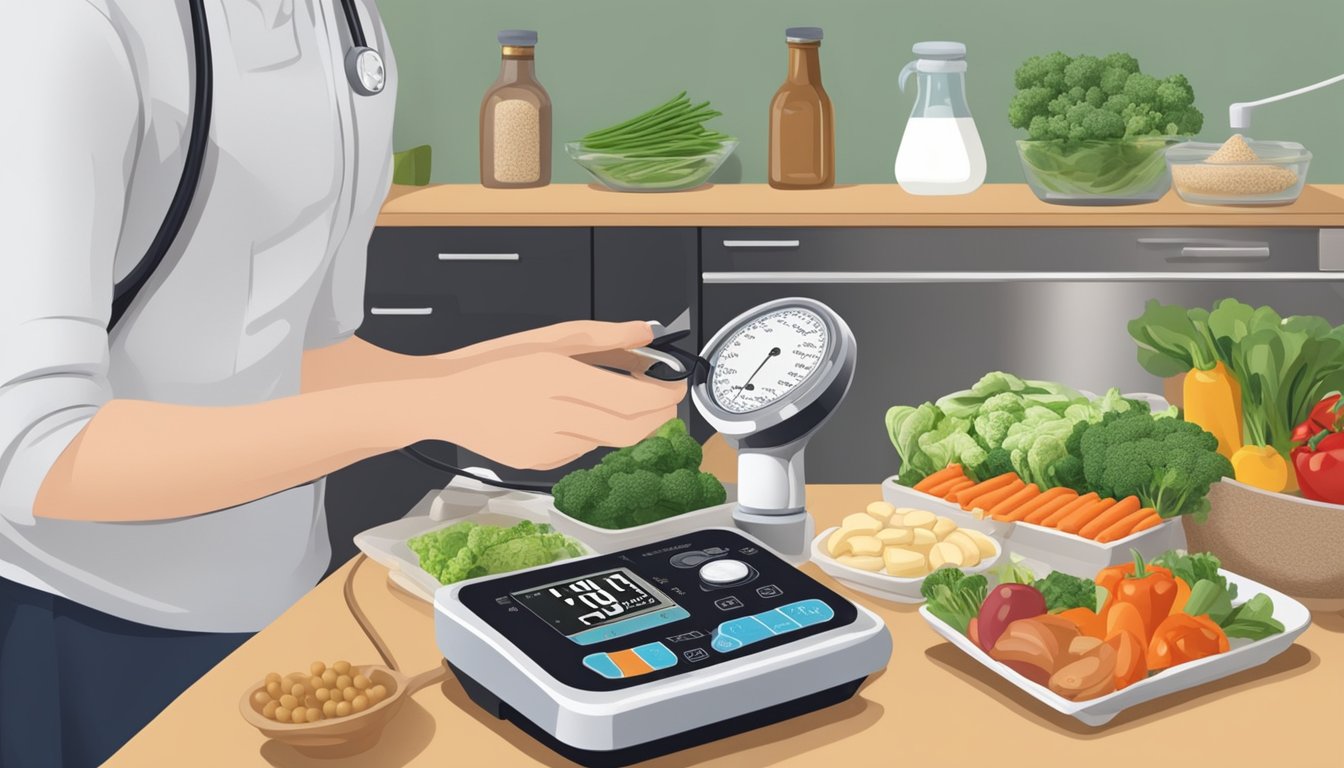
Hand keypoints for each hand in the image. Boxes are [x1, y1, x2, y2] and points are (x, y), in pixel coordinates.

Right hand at [416, 321, 685, 469]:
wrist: (443, 401)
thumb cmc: (492, 363)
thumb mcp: (549, 337)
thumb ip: (604, 337)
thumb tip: (646, 332)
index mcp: (560, 377)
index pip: (635, 399)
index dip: (666, 395)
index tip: (677, 383)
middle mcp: (557, 417)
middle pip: (633, 431)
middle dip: (659, 416)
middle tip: (664, 398)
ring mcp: (549, 447)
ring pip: (611, 441)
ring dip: (625, 423)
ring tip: (615, 396)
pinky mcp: (540, 464)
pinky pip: (582, 450)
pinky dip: (592, 433)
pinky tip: (572, 414)